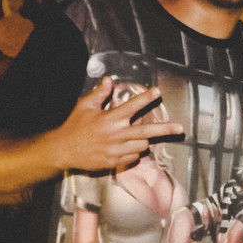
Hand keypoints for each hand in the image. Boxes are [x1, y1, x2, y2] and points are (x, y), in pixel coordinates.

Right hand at [53, 76, 183, 172]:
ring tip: (131, 137)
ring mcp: (116, 151)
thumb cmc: (73, 127)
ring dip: (142, 141)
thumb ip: (99, 94)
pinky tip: (123, 148)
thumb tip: (108, 80)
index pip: (132, 106)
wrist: (62, 151)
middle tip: (180, 128)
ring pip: (142, 146)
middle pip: (147, 131)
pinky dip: (133, 153)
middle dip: (166, 129)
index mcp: (110, 119)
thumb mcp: (84, 107)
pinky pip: (133, 158)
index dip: (146, 98)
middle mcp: (116, 135)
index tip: (157, 92)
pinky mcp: (115, 163)